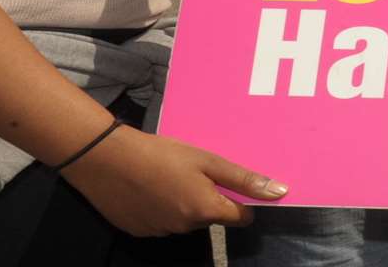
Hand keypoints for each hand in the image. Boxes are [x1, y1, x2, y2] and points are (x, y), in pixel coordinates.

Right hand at [61, 125, 287, 235]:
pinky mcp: (140, 231)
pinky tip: (150, 187)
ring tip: (168, 176)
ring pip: (186, 220)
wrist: (106, 159)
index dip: (241, 201)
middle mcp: (186, 228)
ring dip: (184, 203)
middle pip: (211, 217)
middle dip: (209, 199)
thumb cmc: (161, 154)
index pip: (241, 218)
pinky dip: (161, 208)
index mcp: (206, 211)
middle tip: (193, 172)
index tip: (231, 184)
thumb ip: (243, 180)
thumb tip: (280, 192)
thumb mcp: (207, 160)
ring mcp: (161, 232)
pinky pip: (162, 222)